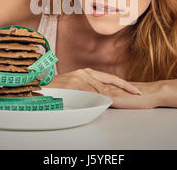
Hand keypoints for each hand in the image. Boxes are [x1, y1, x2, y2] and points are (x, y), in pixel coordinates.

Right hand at [43, 68, 161, 108]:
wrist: (39, 86)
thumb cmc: (57, 88)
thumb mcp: (75, 85)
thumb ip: (88, 88)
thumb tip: (100, 96)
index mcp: (85, 72)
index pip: (109, 78)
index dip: (123, 83)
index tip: (135, 89)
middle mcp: (84, 73)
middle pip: (108, 83)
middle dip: (124, 89)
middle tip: (137, 93)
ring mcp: (78, 79)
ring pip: (99, 90)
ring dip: (110, 98)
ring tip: (123, 101)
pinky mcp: (73, 86)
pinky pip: (89, 95)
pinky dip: (98, 100)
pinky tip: (106, 103)